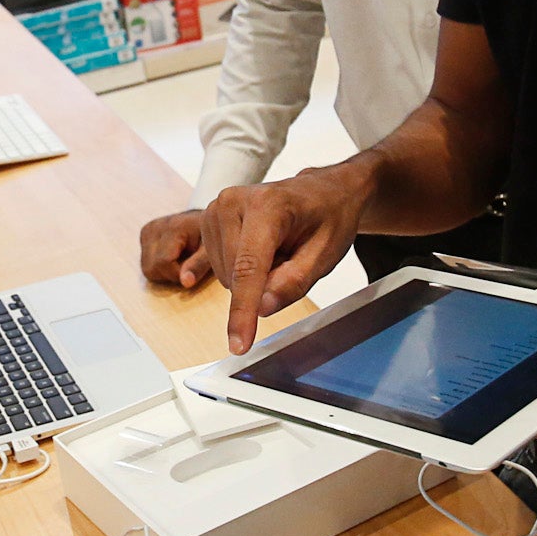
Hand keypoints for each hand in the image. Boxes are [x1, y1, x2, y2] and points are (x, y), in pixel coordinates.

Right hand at [138, 209, 211, 288]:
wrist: (205, 220)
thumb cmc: (212, 237)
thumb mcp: (211, 251)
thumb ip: (199, 265)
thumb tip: (185, 283)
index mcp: (173, 227)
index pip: (163, 263)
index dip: (178, 274)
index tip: (194, 270)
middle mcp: (155, 227)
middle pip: (151, 268)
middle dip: (171, 274)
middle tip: (189, 265)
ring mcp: (148, 230)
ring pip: (147, 269)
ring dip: (165, 272)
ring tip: (182, 260)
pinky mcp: (145, 234)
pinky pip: (146, 264)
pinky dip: (160, 266)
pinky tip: (174, 256)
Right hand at [205, 162, 371, 353]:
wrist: (323, 191)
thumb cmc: (329, 216)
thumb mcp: (327, 253)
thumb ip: (294, 282)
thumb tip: (262, 308)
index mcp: (267, 205)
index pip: (249, 268)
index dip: (243, 311)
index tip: (238, 344)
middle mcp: (233, 201)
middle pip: (235, 275)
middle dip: (262, 284)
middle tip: (291, 258)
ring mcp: (216, 208)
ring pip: (225, 275)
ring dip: (253, 276)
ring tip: (278, 249)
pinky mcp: (208, 218)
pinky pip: (220, 267)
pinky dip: (242, 269)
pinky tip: (262, 249)